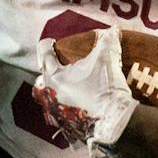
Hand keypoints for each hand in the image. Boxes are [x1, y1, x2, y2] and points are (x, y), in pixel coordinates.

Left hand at [33, 29, 137, 151]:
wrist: (115, 122)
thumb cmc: (106, 88)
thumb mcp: (107, 58)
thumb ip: (107, 40)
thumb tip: (112, 29)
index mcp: (54, 77)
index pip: (44, 55)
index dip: (48, 46)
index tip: (52, 43)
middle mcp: (50, 96)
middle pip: (41, 81)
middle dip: (48, 74)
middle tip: (60, 69)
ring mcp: (57, 114)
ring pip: (49, 100)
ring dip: (57, 92)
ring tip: (70, 87)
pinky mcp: (67, 128)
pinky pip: (61, 116)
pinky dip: (67, 109)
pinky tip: (79, 105)